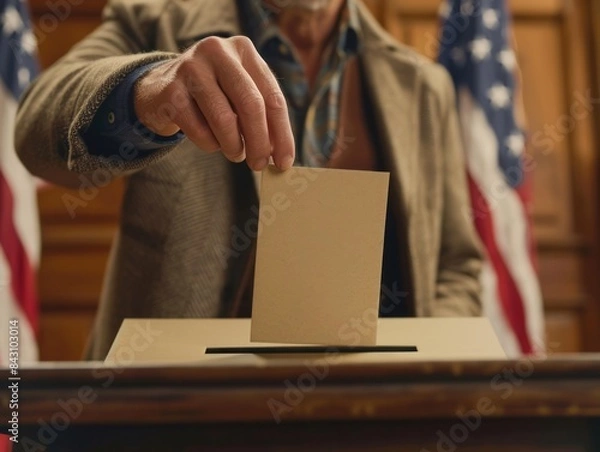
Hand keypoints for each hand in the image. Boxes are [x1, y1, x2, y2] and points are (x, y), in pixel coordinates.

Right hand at [133, 36, 294, 170]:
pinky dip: (210, 145)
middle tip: (259, 165)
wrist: (160, 88)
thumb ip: (262, 115)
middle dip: (259, 142)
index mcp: (243, 50)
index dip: (282, 133)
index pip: (272, 95)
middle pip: (251, 105)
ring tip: (236, 154)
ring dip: (234, 146)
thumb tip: (280, 154)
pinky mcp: (171, 91)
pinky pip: (199, 130)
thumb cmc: (212, 96)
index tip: (285, 161)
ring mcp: (191, 68)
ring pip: (224, 119)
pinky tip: (211, 142)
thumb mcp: (239, 94)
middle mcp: (218, 51)